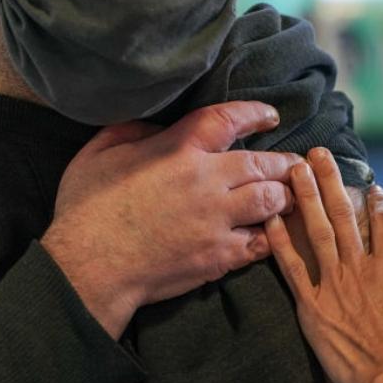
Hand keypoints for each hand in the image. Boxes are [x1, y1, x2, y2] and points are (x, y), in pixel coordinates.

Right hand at [42, 102, 302, 337]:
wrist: (88, 269)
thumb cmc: (86, 209)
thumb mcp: (98, 153)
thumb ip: (132, 131)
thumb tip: (159, 126)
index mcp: (179, 149)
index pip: (230, 119)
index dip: (256, 113)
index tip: (271, 116)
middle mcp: (207, 180)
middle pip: (263, 162)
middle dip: (285, 161)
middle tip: (296, 162)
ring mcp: (218, 220)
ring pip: (272, 200)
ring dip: (285, 195)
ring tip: (292, 194)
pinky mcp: (220, 256)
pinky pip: (261, 241)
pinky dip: (272, 234)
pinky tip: (274, 231)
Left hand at [267, 148, 382, 382]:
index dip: (378, 201)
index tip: (372, 187)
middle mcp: (362, 266)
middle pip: (344, 212)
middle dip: (331, 179)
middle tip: (319, 153)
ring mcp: (336, 283)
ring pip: (317, 228)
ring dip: (306, 195)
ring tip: (296, 168)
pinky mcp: (313, 305)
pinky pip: (291, 266)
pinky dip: (280, 240)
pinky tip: (271, 217)